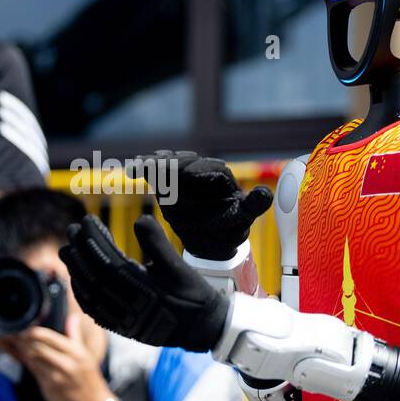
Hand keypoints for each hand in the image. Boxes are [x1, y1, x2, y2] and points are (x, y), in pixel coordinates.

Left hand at [3, 312, 113, 400]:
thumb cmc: (89, 378)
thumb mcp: (85, 354)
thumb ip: (75, 335)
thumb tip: (73, 316)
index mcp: (75, 353)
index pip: (49, 337)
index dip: (33, 332)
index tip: (26, 329)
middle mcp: (65, 364)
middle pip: (37, 347)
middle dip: (24, 341)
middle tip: (18, 336)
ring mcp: (56, 378)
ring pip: (32, 360)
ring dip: (23, 352)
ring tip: (19, 345)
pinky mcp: (48, 388)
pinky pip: (33, 372)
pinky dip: (28, 364)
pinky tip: (26, 358)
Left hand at [59, 213, 229, 350]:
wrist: (201, 328)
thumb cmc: (192, 294)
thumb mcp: (179, 265)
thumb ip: (158, 242)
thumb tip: (139, 219)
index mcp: (141, 288)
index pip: (107, 259)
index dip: (94, 238)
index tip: (86, 220)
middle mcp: (128, 305)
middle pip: (94, 275)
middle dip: (80, 251)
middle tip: (72, 230)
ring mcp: (122, 319)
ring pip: (91, 294)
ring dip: (76, 271)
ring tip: (67, 251)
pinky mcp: (121, 328)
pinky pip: (94, 311)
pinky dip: (82, 294)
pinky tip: (77, 281)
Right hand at [139, 150, 272, 259]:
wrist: (210, 237)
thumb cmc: (229, 226)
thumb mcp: (244, 217)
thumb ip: (253, 205)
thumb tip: (266, 193)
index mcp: (222, 177)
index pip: (210, 169)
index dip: (199, 170)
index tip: (188, 173)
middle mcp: (202, 169)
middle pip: (186, 162)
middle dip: (172, 164)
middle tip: (156, 167)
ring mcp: (183, 173)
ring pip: (169, 164)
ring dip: (155, 164)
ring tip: (141, 166)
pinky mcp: (168, 180)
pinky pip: (156, 171)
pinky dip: (145, 168)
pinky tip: (133, 169)